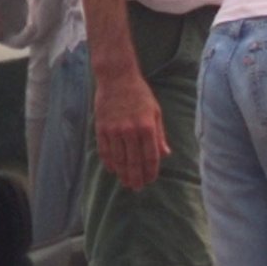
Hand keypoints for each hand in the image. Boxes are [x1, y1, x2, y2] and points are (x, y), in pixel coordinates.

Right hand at [93, 67, 169, 190]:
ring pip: (119, 159)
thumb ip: (159, 135)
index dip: (151, 171)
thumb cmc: (140, 94)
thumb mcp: (155, 112)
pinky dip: (109, 162)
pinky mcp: (101, 128)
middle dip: (136, 177)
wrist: (117, 78)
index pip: (150, 156)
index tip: (150, 180)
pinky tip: (112, 170)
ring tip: (125, 182)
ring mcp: (114, 130)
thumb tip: (166, 154)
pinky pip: (105, 150)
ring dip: (122, 173)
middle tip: (137, 188)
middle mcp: (131, 130)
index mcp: (147, 126)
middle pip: (134, 161)